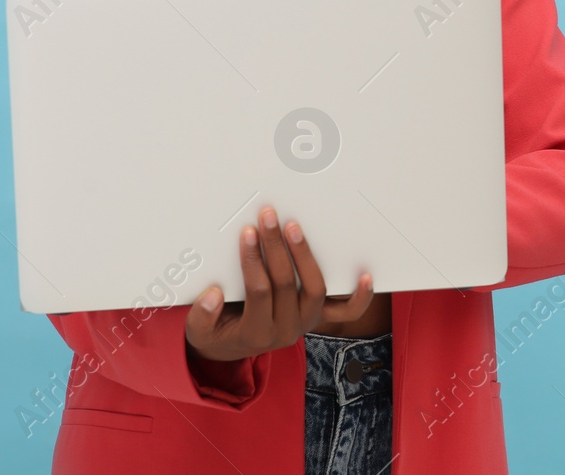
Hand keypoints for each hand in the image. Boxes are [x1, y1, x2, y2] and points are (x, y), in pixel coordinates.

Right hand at [184, 204, 374, 361]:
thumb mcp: (198, 330)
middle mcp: (286, 330)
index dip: (253, 261)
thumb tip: (213, 295)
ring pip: (315, 289)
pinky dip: (359, 296)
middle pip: (287, 284)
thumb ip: (202, 315)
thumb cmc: (217, 331)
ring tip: (293, 227)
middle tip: (268, 218)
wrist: (232, 347)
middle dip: (276, 247)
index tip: (247, 233)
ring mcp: (306, 322)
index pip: (259, 291)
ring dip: (305, 255)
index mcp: (256, 332)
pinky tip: (366, 275)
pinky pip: (346, 311)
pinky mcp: (318, 317)